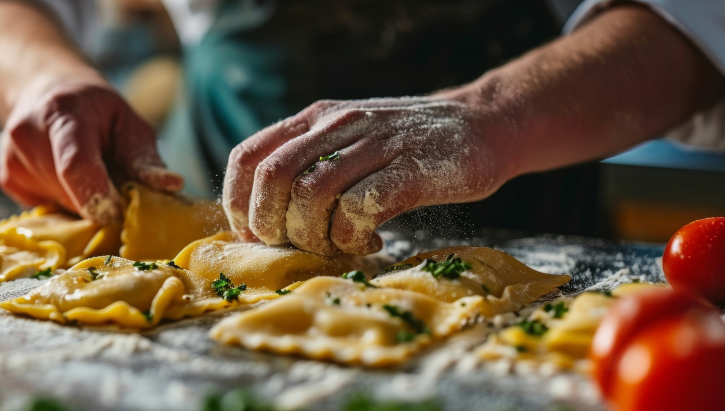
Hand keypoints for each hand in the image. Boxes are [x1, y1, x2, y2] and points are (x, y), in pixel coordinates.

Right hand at [0, 79, 183, 223]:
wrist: (50, 95)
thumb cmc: (99, 113)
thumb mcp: (129, 124)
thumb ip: (144, 158)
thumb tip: (172, 185)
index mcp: (62, 113)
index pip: (76, 165)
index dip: (101, 197)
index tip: (122, 215)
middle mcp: (27, 134)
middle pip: (70, 193)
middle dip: (101, 201)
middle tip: (117, 187)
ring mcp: (12, 158)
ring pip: (59, 205)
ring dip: (84, 203)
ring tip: (92, 174)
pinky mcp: (7, 179)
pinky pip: (46, 208)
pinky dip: (66, 203)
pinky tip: (69, 179)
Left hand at [223, 97, 510, 254]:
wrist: (485, 125)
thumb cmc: (413, 147)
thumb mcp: (353, 140)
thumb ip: (314, 164)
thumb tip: (267, 220)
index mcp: (317, 119)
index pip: (249, 157)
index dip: (239, 205)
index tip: (255, 237)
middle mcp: (339, 124)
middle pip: (273, 178)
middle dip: (273, 226)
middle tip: (297, 248)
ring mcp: (376, 145)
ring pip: (312, 195)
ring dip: (315, 236)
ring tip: (339, 246)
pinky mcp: (410, 171)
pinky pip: (360, 209)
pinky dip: (353, 238)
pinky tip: (372, 242)